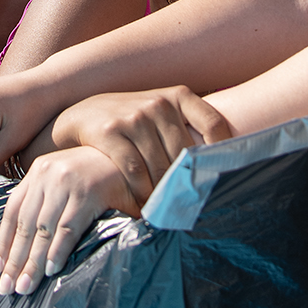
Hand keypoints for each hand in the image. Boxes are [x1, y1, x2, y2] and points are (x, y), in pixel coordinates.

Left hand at [0, 146, 134, 295]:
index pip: (12, 211)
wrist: (129, 158)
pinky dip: (57, 251)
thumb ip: (45, 201)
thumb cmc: (96, 173)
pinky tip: (51, 270)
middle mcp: (47, 175)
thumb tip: (26, 244)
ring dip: (32, 262)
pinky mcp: (88, 194)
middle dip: (15, 260)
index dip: (4, 242)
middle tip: (8, 288)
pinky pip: (67, 228)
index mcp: (37, 171)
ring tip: (25, 286)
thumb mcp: (64, 180)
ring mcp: (67, 183)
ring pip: (43, 230)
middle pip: (24, 224)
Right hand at [49, 87, 231, 202]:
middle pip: (185, 154)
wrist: (80, 114)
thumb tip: (221, 164)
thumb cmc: (130, 120)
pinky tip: (143, 205)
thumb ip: (187, 129)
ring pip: (160, 167)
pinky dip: (141, 193)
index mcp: (178, 96)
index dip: (225, 151)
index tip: (227, 174)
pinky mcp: (109, 132)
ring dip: (162, 194)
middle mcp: (158, 104)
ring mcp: (133, 117)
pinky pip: (134, 171)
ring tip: (166, 210)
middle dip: (186, 184)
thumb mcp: (160, 112)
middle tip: (190, 205)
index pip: (213, 123)